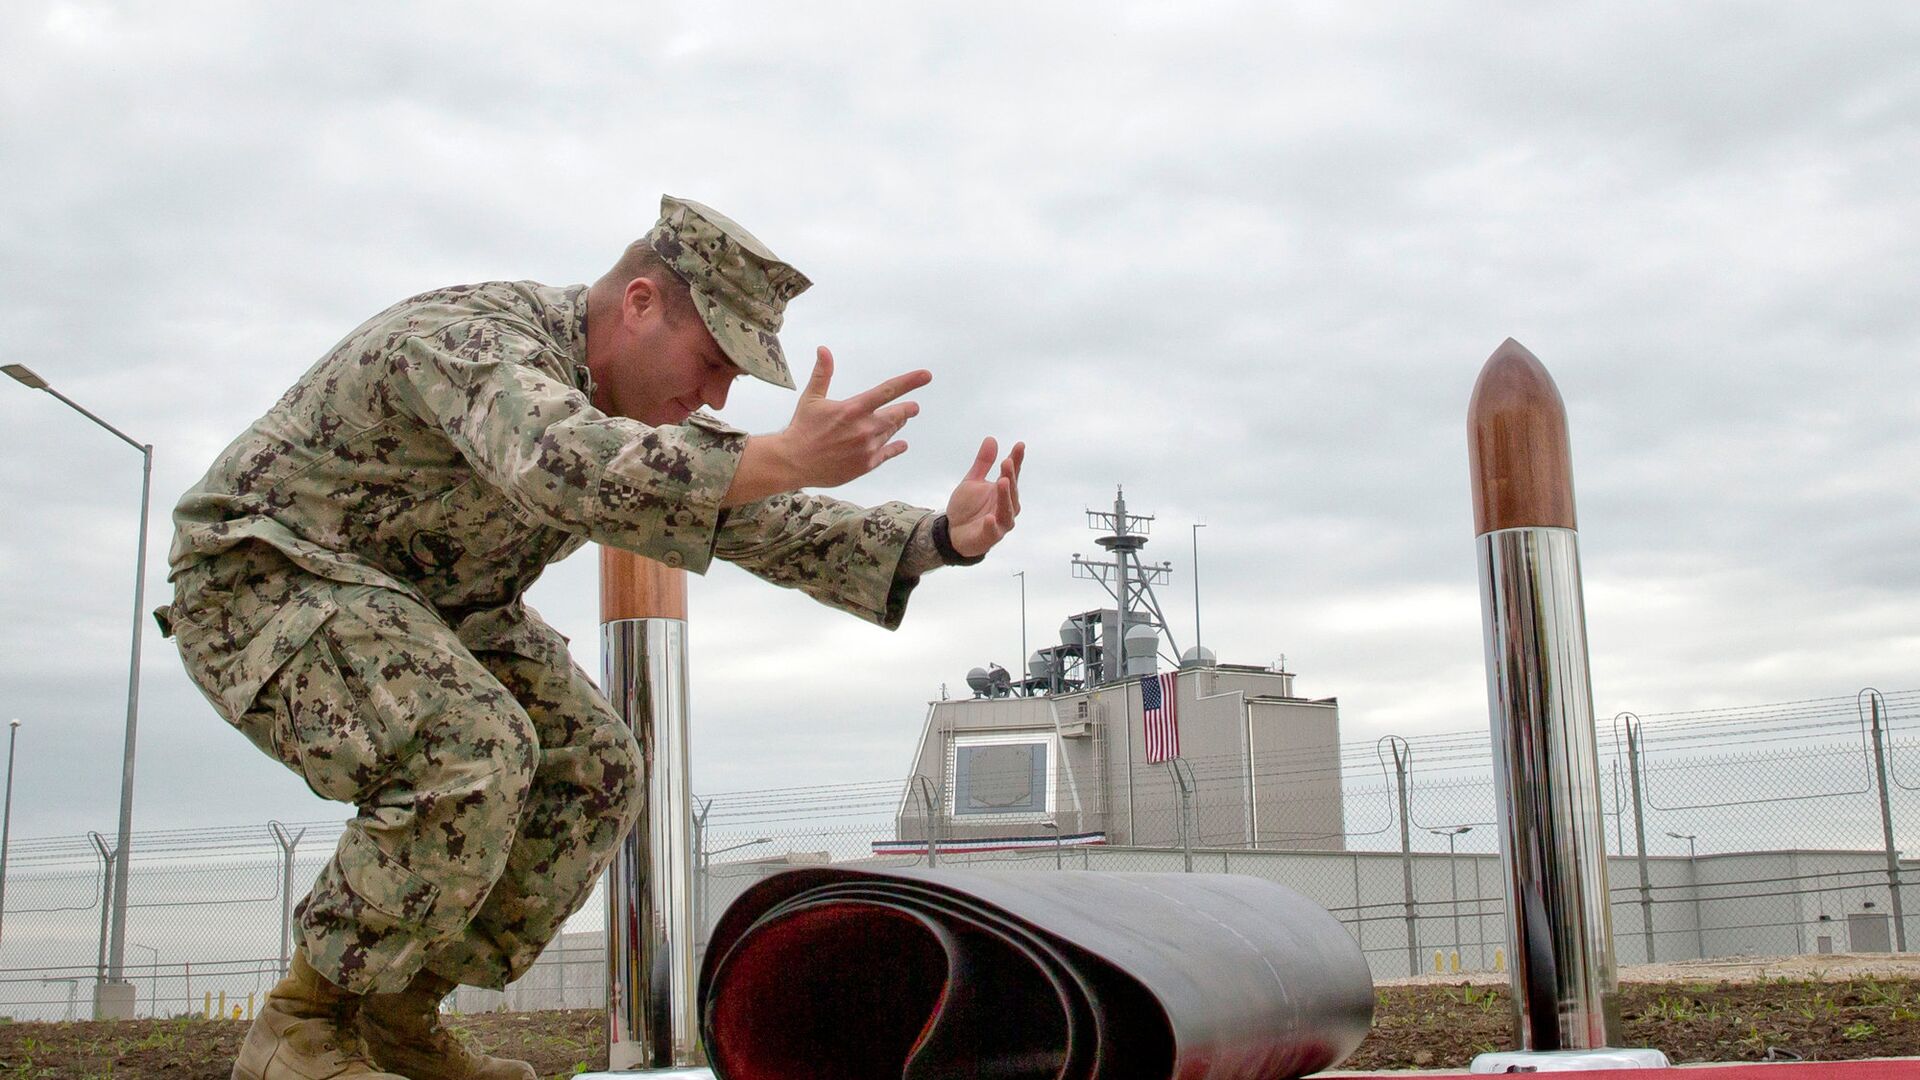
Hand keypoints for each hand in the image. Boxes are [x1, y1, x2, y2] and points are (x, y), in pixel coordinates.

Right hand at [780, 346, 930, 488]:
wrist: (793, 462)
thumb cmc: (802, 428)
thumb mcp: (812, 398)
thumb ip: (822, 373)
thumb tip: (824, 349)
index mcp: (853, 409)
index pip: (888, 391)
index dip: (910, 382)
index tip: (926, 375)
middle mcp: (864, 428)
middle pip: (896, 414)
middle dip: (907, 409)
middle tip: (913, 407)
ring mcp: (867, 448)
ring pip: (891, 432)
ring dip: (897, 425)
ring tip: (900, 420)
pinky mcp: (866, 465)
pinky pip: (887, 453)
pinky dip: (896, 447)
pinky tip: (901, 444)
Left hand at [945, 437, 1024, 557]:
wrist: (953, 532)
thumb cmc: (967, 507)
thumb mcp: (972, 481)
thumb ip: (982, 463)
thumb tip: (991, 439)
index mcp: (1003, 491)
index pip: (1012, 474)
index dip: (1017, 460)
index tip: (1020, 445)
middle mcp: (1007, 506)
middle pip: (1011, 490)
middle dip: (1010, 476)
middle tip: (1007, 462)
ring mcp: (1000, 522)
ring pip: (1007, 510)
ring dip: (1005, 496)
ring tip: (1002, 482)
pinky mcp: (990, 536)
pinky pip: (993, 531)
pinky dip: (992, 525)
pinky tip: (989, 517)